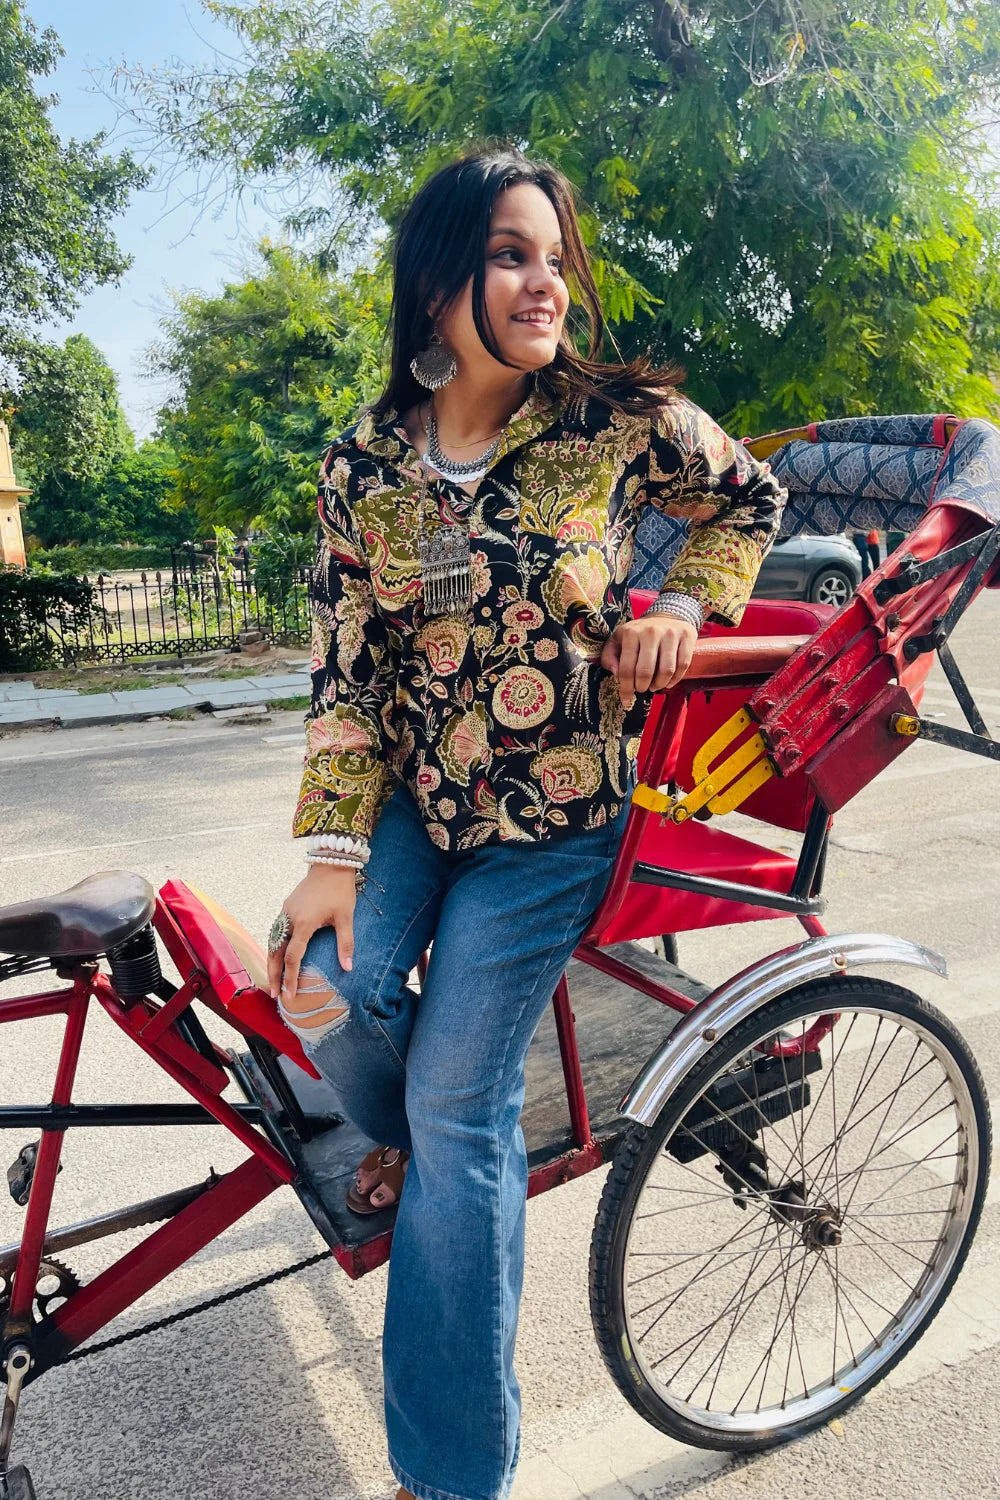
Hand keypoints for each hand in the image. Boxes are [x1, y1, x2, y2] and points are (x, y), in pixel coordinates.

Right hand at [268, 864, 357, 1003]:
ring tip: (273, 980)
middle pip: (275, 952)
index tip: (290, 995)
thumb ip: (345, 944)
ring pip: (272, 942)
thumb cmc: (340, 891)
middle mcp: (290, 919)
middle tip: (274, 994)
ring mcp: (285, 912)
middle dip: (274, 975)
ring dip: (272, 961)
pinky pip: (276, 931)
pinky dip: (274, 947)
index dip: (290, 978)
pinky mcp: (286, 907)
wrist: (330, 864)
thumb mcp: (346, 917)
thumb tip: (348, 968)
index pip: (293, 957)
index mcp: (304, 923)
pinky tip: (278, 956)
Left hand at [600, 614, 696, 709]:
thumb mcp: (619, 639)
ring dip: (659, 685)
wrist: (668, 615)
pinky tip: (668, 682)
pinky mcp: (686, 637)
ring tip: (654, 686)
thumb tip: (615, 673)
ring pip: (666, 671)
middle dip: (642, 687)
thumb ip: (610, 656)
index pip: (626, 668)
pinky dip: (675, 679)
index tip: (626, 700)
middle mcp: (651, 632)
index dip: (626, 689)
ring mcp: (670, 634)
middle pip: (646, 672)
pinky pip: (682, 666)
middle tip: (641, 689)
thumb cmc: (640, 633)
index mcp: (631, 633)